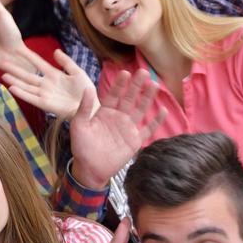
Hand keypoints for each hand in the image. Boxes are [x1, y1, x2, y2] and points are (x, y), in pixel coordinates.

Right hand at [2, 48, 95, 118]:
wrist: (91, 107)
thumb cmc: (86, 90)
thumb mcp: (77, 72)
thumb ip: (66, 62)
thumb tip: (55, 51)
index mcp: (54, 75)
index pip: (38, 63)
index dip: (28, 57)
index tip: (17, 49)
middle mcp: (46, 84)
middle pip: (27, 75)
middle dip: (15, 69)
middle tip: (2, 62)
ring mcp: (45, 94)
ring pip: (26, 86)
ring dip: (15, 81)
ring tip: (3, 75)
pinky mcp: (46, 104)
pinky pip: (31, 98)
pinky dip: (22, 93)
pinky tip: (12, 88)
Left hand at [69, 69, 166, 188]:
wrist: (90, 169)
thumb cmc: (82, 147)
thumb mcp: (79, 126)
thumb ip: (84, 108)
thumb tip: (87, 88)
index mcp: (104, 112)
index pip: (114, 94)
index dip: (119, 84)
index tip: (125, 72)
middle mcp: (118, 117)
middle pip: (129, 98)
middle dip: (136, 86)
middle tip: (143, 72)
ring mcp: (128, 128)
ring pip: (140, 109)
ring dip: (147, 98)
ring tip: (154, 85)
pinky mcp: (135, 140)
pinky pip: (148, 129)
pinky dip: (156, 121)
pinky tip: (163, 111)